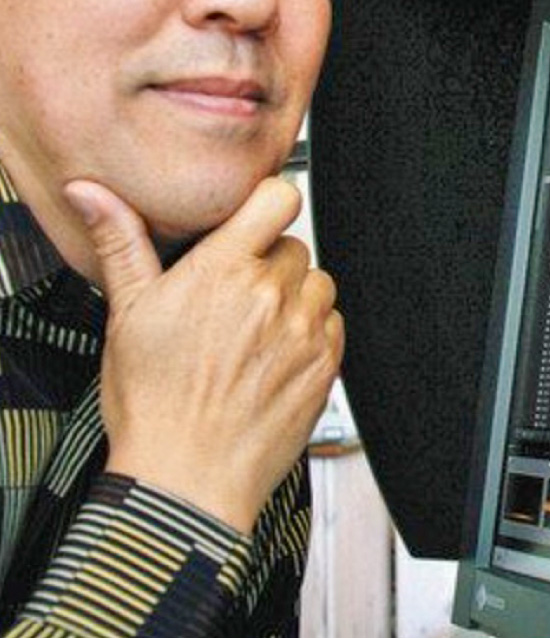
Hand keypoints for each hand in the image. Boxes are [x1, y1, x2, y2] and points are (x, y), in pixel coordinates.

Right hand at [64, 176, 343, 533]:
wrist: (187, 479)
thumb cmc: (153, 403)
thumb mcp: (127, 315)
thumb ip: (122, 243)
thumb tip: (92, 194)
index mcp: (223, 271)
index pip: (278, 198)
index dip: (267, 204)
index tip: (253, 222)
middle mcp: (271, 294)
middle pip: (292, 246)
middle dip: (267, 265)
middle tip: (234, 300)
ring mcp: (304, 328)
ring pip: (317, 283)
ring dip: (294, 298)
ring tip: (255, 333)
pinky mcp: (326, 362)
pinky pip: (333, 324)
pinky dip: (312, 333)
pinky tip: (274, 358)